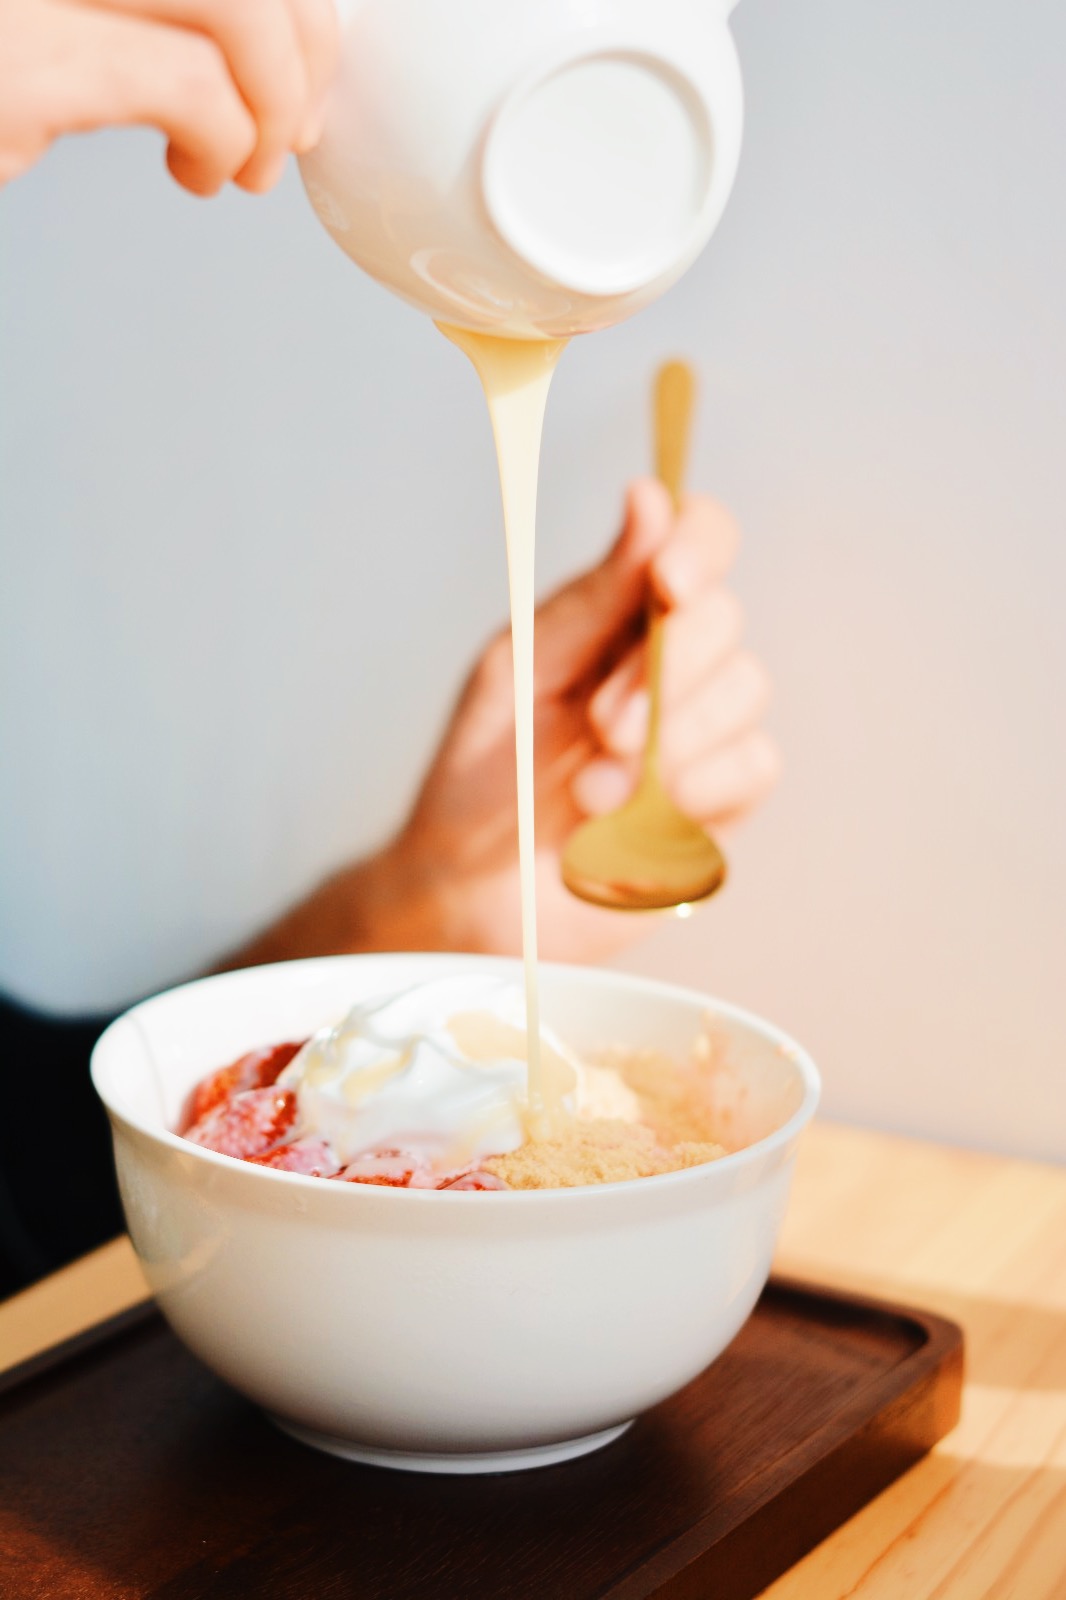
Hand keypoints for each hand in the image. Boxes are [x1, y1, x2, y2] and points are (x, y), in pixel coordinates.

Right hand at [0, 0, 337, 193]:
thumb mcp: (56, 10)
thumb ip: (135, 3)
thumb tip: (262, 43)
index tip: (302, 60)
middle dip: (307, 42)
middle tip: (292, 128)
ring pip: (240, 5)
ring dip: (276, 100)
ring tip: (248, 161)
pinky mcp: (20, 56)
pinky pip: (193, 89)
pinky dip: (230, 144)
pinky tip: (198, 173)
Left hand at [225, 479, 778, 970]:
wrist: (473, 892)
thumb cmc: (484, 774)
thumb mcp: (520, 669)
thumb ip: (593, 595)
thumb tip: (650, 498)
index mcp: (623, 614)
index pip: (700, 540)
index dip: (699, 547)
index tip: (668, 582)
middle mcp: (674, 662)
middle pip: (725, 618)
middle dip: (664, 671)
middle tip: (599, 726)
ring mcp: (704, 730)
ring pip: (745, 692)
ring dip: (666, 740)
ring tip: (590, 791)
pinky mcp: (722, 800)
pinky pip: (754, 766)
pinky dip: (700, 784)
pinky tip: (641, 812)